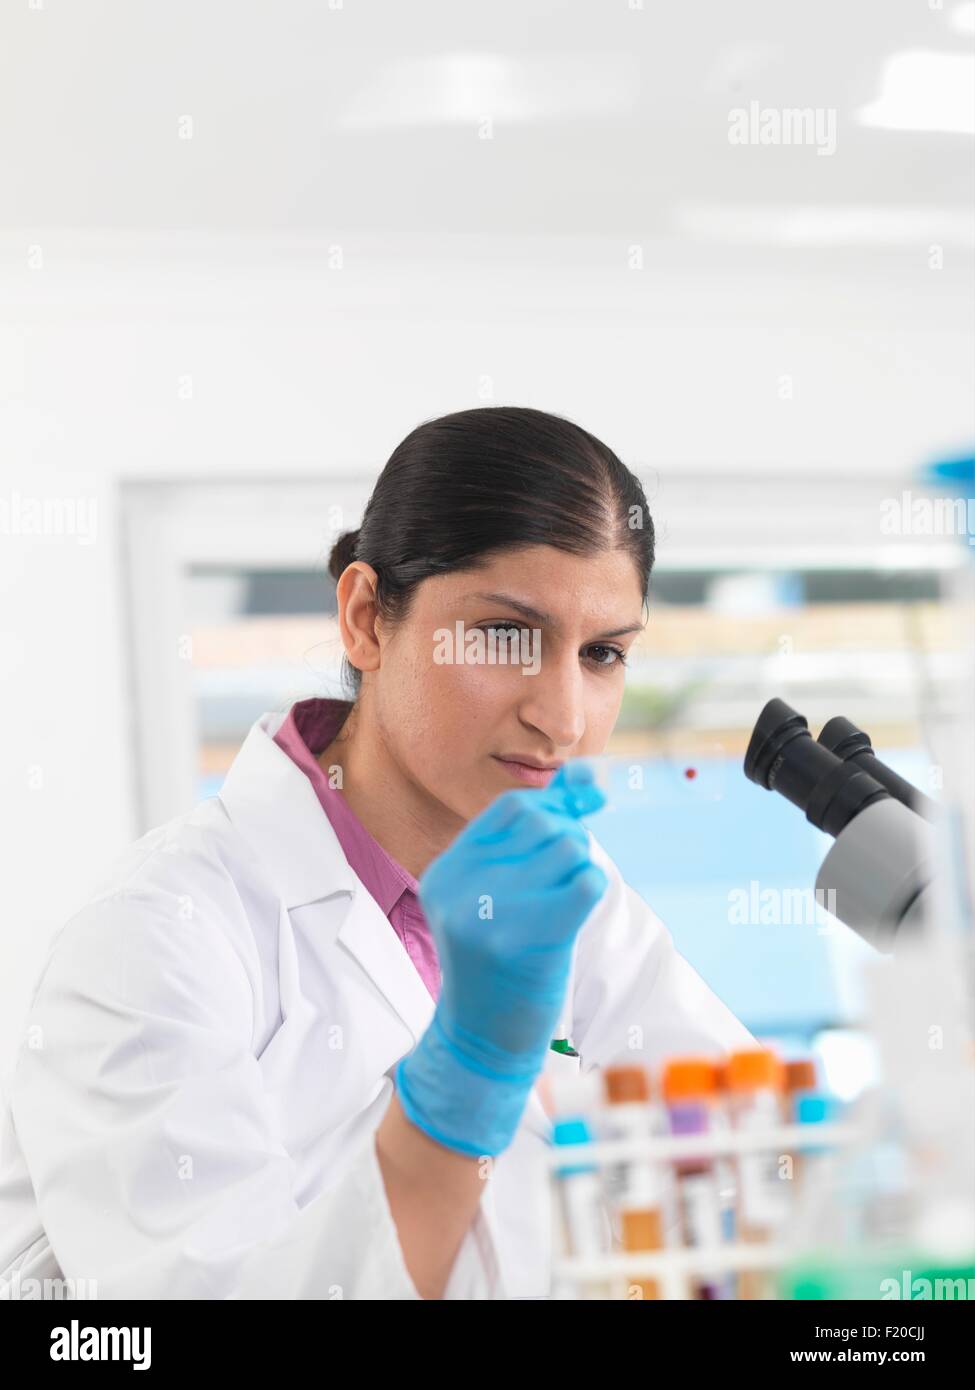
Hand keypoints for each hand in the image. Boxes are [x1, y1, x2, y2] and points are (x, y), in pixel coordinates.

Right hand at [395, 761, 608, 1156]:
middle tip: (566, 880)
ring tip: (565, 903)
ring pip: (567, 848)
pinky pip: (585, 881)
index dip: (556, 807)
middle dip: (570, 841)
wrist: (480, 1044)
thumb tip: (591, 778)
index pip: (511, 810)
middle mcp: (460, 887)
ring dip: (581, 868)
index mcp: (446, 873)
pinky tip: (575, 916)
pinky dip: (592, 890)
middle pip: (542, 824)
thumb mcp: (500, 895)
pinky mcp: (527, 938)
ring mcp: (490, 913)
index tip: (582, 818)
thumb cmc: (501, 964)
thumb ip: (539, 836)